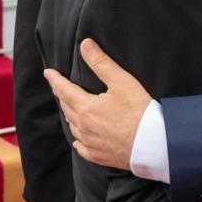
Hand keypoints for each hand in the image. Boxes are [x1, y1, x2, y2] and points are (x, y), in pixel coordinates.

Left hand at [43, 39, 151, 169]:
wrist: (154, 144)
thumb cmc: (140, 112)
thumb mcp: (122, 82)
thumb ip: (101, 63)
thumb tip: (85, 45)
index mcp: (85, 107)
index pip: (63, 90)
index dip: (55, 80)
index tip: (48, 73)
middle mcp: (83, 126)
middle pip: (67, 107)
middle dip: (63, 95)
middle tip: (61, 88)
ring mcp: (89, 143)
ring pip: (73, 126)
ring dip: (71, 115)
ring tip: (72, 108)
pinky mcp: (98, 155)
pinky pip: (81, 146)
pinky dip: (78, 138)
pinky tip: (80, 137)